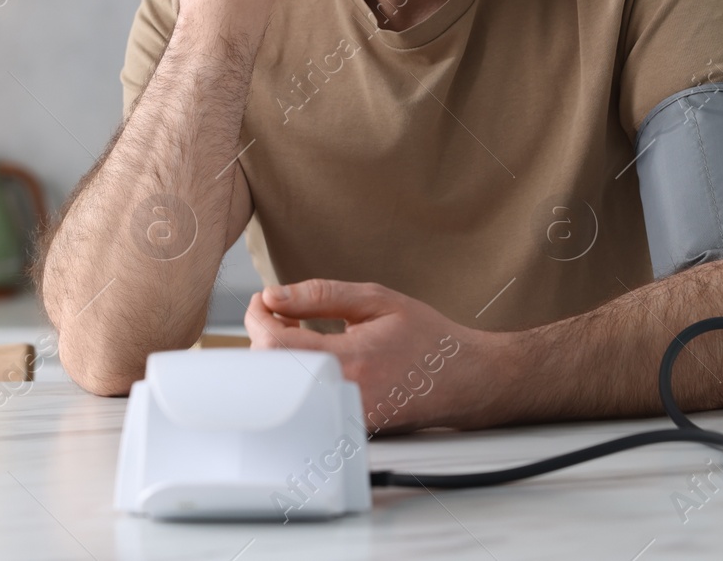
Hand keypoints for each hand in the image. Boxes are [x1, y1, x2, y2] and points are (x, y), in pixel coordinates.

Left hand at [245, 279, 510, 433]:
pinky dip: (297, 375)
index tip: (264, 301)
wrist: (464, 380)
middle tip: (282, 312)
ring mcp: (344, 417)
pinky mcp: (345, 427)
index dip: (258, 319)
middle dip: (266, 335)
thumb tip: (275, 296)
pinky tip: (315, 355)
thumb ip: (321, 295)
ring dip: (279, 355)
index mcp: (351, 360)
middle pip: (271, 370)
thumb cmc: (427, 338)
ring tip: (300, 330)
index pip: (275, 346)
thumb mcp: (377, 301)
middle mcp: (344, 395)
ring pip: (284, 389)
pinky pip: (304, 401)